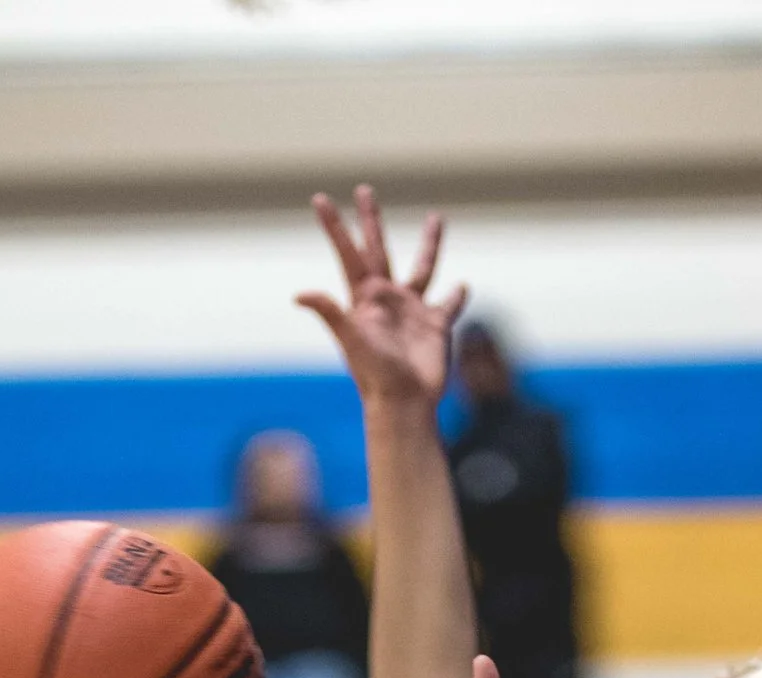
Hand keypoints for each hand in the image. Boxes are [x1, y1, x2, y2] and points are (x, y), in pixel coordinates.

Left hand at [298, 185, 465, 414]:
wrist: (405, 404)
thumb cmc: (375, 375)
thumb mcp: (351, 340)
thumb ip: (330, 312)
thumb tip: (299, 294)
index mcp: (364, 298)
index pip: (348, 253)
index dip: (334, 226)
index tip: (319, 199)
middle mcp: (387, 299)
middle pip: (378, 248)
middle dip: (371, 220)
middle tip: (364, 190)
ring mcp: (413, 311)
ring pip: (422, 267)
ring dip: (430, 244)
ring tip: (435, 217)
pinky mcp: (437, 326)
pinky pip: (449, 304)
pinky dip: (457, 296)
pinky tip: (462, 286)